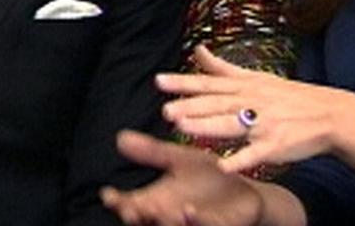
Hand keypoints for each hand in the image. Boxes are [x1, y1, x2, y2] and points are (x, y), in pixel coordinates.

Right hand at [100, 130, 261, 225]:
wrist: (246, 190)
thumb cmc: (208, 177)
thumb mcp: (179, 159)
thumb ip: (152, 152)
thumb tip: (121, 137)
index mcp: (158, 199)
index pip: (131, 202)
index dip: (118, 201)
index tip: (109, 194)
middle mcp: (170, 214)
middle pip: (146, 220)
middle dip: (135, 217)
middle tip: (128, 210)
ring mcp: (191, 223)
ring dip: (162, 221)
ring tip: (156, 211)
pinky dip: (193, 220)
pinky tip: (188, 210)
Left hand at [158, 45, 354, 173]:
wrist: (328, 113)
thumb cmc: (288, 97)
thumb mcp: (256, 77)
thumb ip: (222, 67)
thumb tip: (197, 50)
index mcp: (246, 85)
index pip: (210, 82)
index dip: (184, 82)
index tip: (159, 81)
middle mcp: (253, 101)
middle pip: (217, 103)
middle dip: (191, 106)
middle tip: (166, 110)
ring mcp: (264, 123)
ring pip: (232, 124)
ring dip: (207, 126)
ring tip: (183, 128)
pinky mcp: (276, 145)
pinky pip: (256, 153)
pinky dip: (240, 159)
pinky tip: (223, 166)